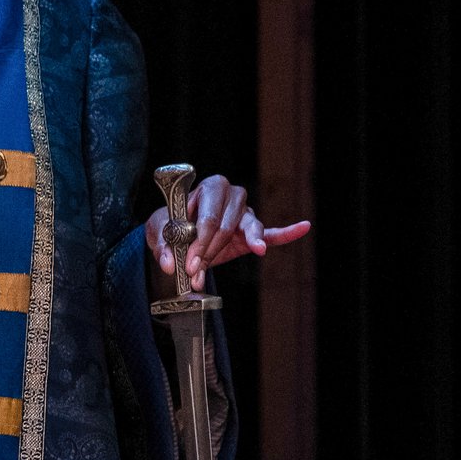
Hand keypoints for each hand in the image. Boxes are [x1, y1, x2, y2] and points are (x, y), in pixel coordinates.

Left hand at [145, 174, 310, 291]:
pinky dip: (287, 232)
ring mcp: (243, 214)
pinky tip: (303, 227)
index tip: (189, 262)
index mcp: (208, 189)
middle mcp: (230, 196)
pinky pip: (272, 232)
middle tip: (196, 270)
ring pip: (248, 229)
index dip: (199, 240)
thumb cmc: (169, 226)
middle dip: (211, 249)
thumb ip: (163, 246)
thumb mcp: (157, 232)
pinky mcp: (251, 231)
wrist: (176, 235)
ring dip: (234, 249)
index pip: (209, 213)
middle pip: (226, 223)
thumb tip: (170, 264)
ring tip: (254, 251)